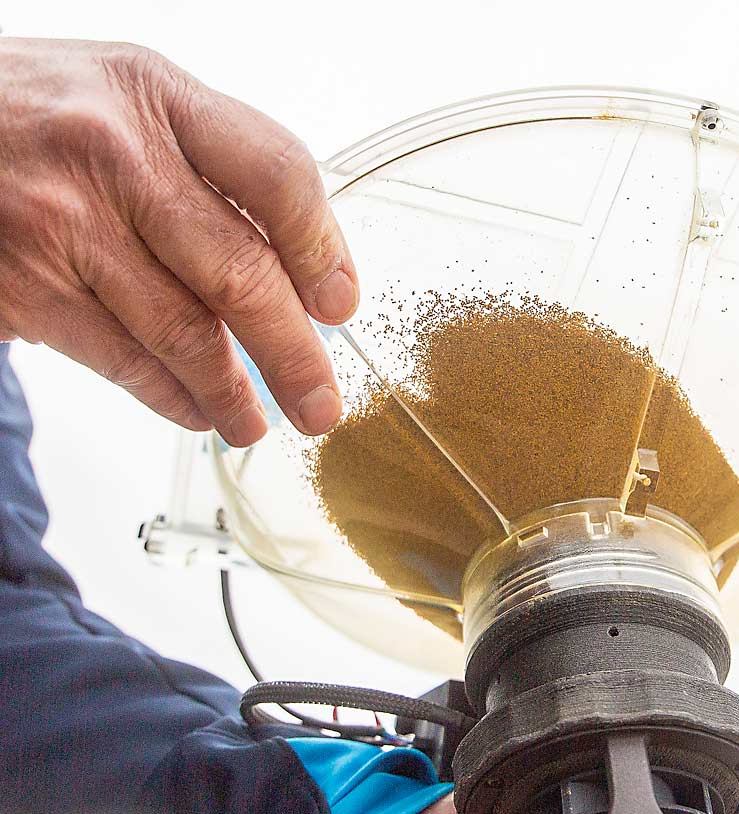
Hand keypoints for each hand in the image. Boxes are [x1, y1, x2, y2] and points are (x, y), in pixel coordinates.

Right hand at [0, 37, 357, 443]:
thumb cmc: (35, 118)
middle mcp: (115, 156)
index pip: (277, 175)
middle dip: (294, 356)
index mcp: (158, 98)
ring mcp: (65, 224)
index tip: (340, 304)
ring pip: (184, 333)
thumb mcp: (126, 99)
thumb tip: (298, 263)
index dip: (322, 250)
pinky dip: (171, 397)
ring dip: (233, 394)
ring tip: (257, 423)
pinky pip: (123, 360)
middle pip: (240, 274)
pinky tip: (195, 410)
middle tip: (321, 403)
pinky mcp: (25, 287)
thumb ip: (208, 164)